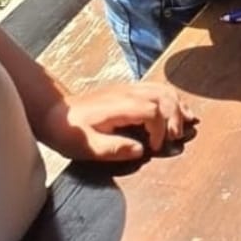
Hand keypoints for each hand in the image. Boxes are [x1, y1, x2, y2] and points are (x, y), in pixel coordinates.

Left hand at [35, 83, 194, 161]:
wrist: (53, 112)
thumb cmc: (68, 131)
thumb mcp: (85, 146)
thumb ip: (113, 149)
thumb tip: (140, 151)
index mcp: (119, 106)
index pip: (154, 112)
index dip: (160, 131)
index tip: (154, 148)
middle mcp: (128, 93)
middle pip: (165, 98)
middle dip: (176, 118)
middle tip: (175, 139)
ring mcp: (130, 89)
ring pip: (165, 90)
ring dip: (179, 107)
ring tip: (187, 124)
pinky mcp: (130, 91)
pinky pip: (159, 89)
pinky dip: (173, 100)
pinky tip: (180, 111)